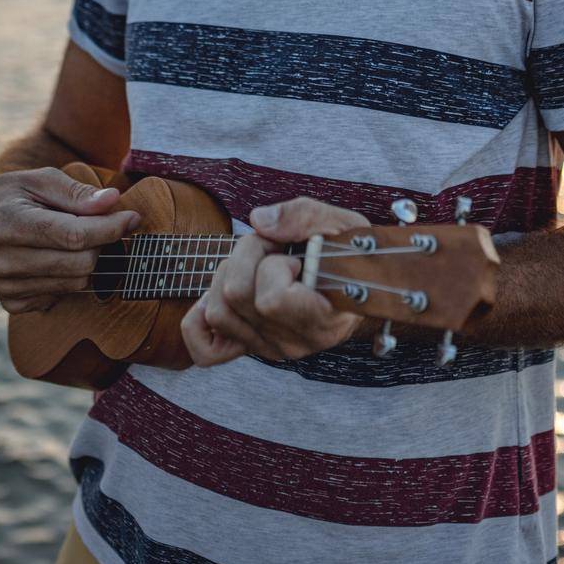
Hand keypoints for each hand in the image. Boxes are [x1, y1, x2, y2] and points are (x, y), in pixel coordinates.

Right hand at [0, 167, 141, 312]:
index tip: (131, 217)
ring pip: (76, 282)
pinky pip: (62, 294)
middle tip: (107, 224)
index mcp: (9, 224)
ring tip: (81, 236)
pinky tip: (58, 255)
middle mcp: (5, 261)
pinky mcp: (12, 303)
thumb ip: (76, 193)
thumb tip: (112, 201)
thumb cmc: (10, 194)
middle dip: (103, 243)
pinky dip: (70, 275)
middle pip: (80, 264)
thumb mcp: (39, 179)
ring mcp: (7, 287)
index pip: (73, 236)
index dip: (109, 228)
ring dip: (90, 260)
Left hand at [180, 196, 369, 366]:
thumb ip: (305, 216)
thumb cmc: (353, 255)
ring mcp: (270, 348)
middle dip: (248, 255)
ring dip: (229, 274)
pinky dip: (201, 319)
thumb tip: (258, 221)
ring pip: (217, 311)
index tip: (297, 255)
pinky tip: (224, 293)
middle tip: (275, 248)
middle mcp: (294, 342)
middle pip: (236, 295)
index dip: (275, 265)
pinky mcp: (251, 347)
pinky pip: (203, 348)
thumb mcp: (343, 225)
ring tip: (259, 264)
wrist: (362, 287)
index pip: (272, 300)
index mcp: (322, 320)